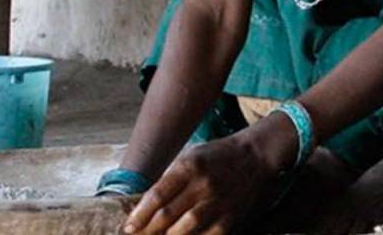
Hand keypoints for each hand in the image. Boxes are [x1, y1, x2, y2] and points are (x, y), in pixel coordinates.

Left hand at [123, 132, 278, 233]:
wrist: (253, 156)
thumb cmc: (216, 156)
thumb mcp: (189, 157)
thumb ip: (169, 180)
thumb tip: (145, 208)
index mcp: (189, 167)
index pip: (157, 196)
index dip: (139, 215)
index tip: (129, 227)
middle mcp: (203, 185)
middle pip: (167, 215)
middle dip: (147, 230)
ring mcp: (218, 202)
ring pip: (185, 229)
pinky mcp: (231, 216)